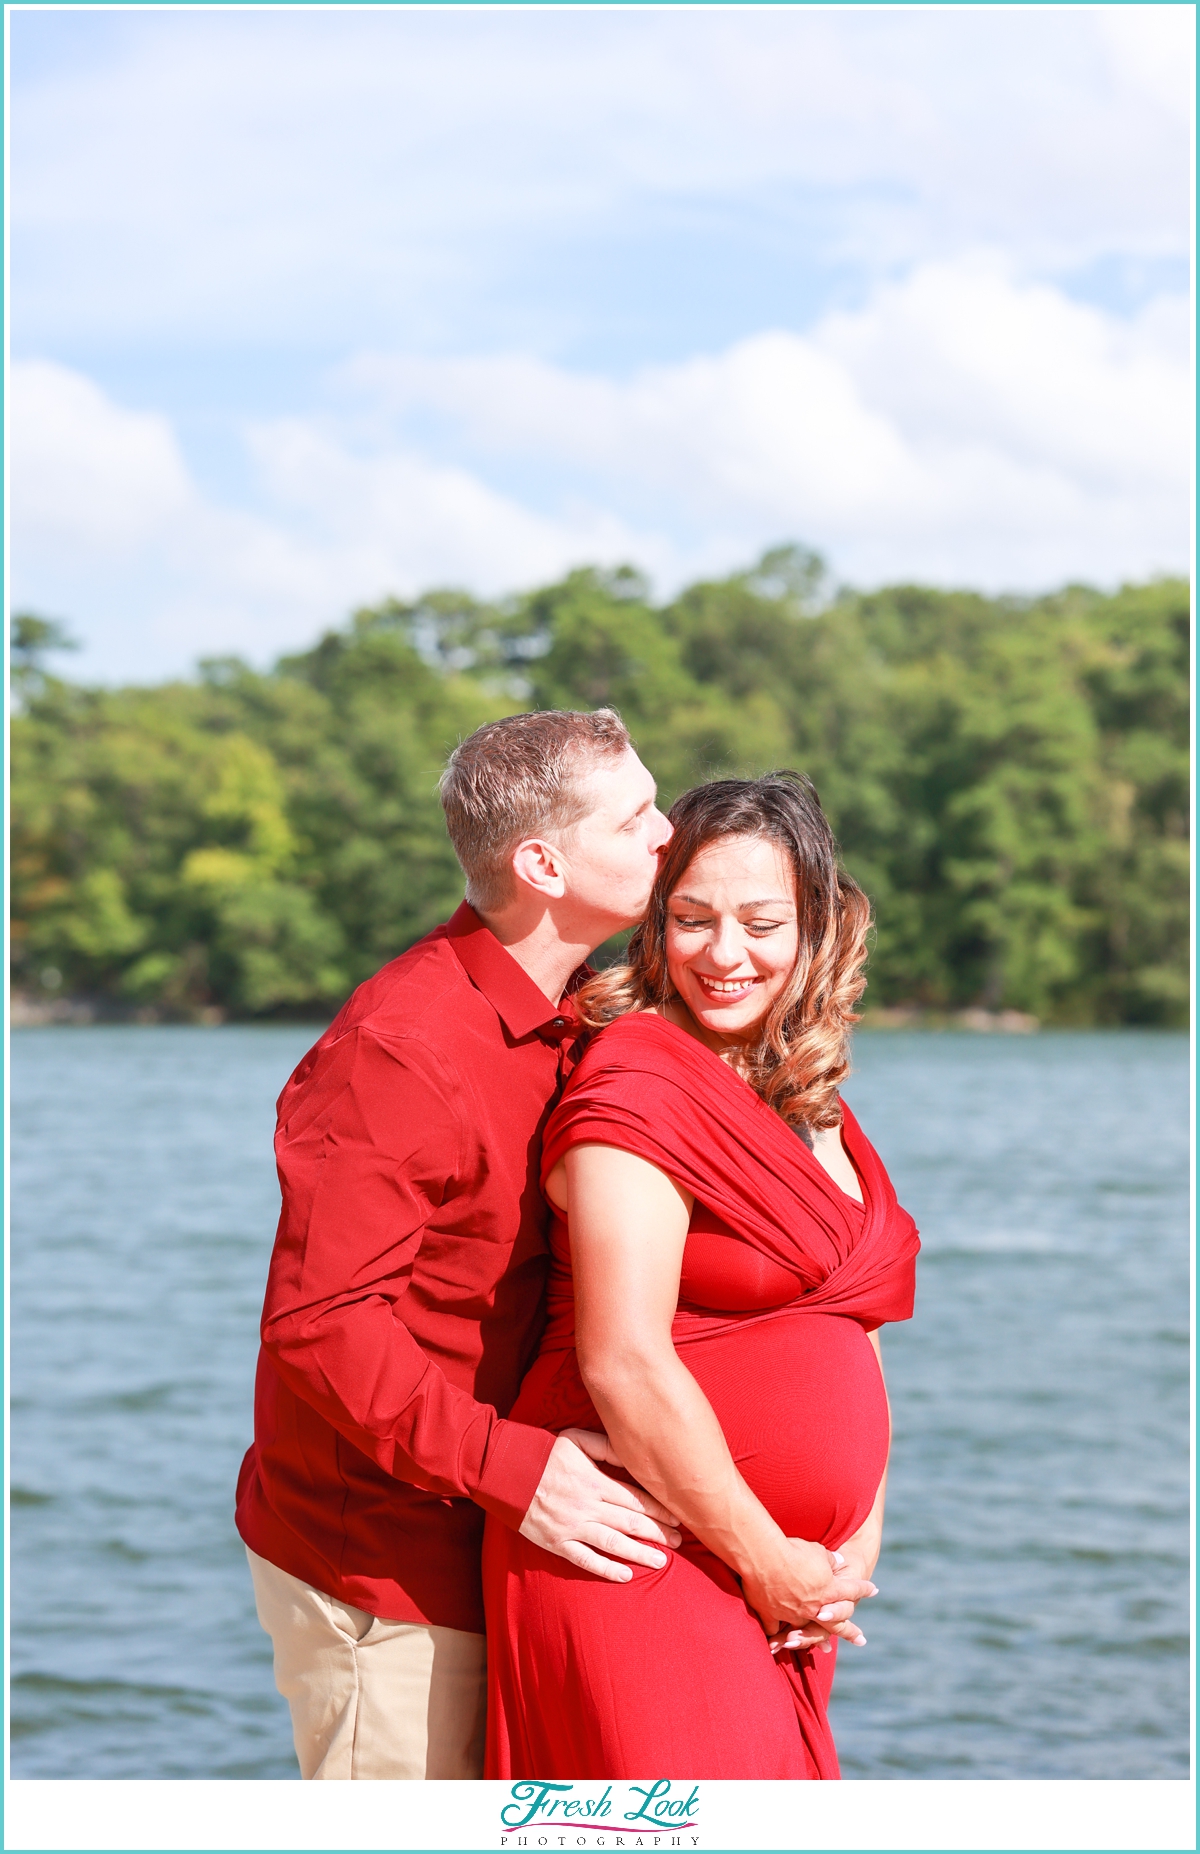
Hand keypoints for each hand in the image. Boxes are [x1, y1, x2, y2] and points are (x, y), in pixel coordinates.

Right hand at [519, 1429, 682, 1580]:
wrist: (505, 1471)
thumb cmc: (542, 1452)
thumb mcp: (575, 1439)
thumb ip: (605, 1447)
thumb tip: (631, 1454)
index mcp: (594, 1480)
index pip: (635, 1498)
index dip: (659, 1510)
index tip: (677, 1518)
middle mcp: (587, 1505)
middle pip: (630, 1522)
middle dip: (657, 1533)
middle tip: (679, 1542)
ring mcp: (571, 1526)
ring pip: (613, 1543)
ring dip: (639, 1553)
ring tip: (661, 1561)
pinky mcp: (556, 1542)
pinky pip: (585, 1560)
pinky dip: (605, 1569)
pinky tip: (625, 1575)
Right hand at [741, 1539, 876, 1637]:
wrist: (764, 1557)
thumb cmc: (792, 1550)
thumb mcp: (818, 1551)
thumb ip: (830, 1560)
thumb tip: (840, 1562)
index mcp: (828, 1589)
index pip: (851, 1590)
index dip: (863, 1589)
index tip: (874, 1590)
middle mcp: (814, 1608)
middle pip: (836, 1623)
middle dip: (849, 1631)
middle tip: (861, 1640)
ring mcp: (793, 1615)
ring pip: (807, 1632)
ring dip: (815, 1640)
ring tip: (825, 1649)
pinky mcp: (771, 1615)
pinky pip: (774, 1630)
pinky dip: (776, 1636)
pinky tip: (778, 1642)